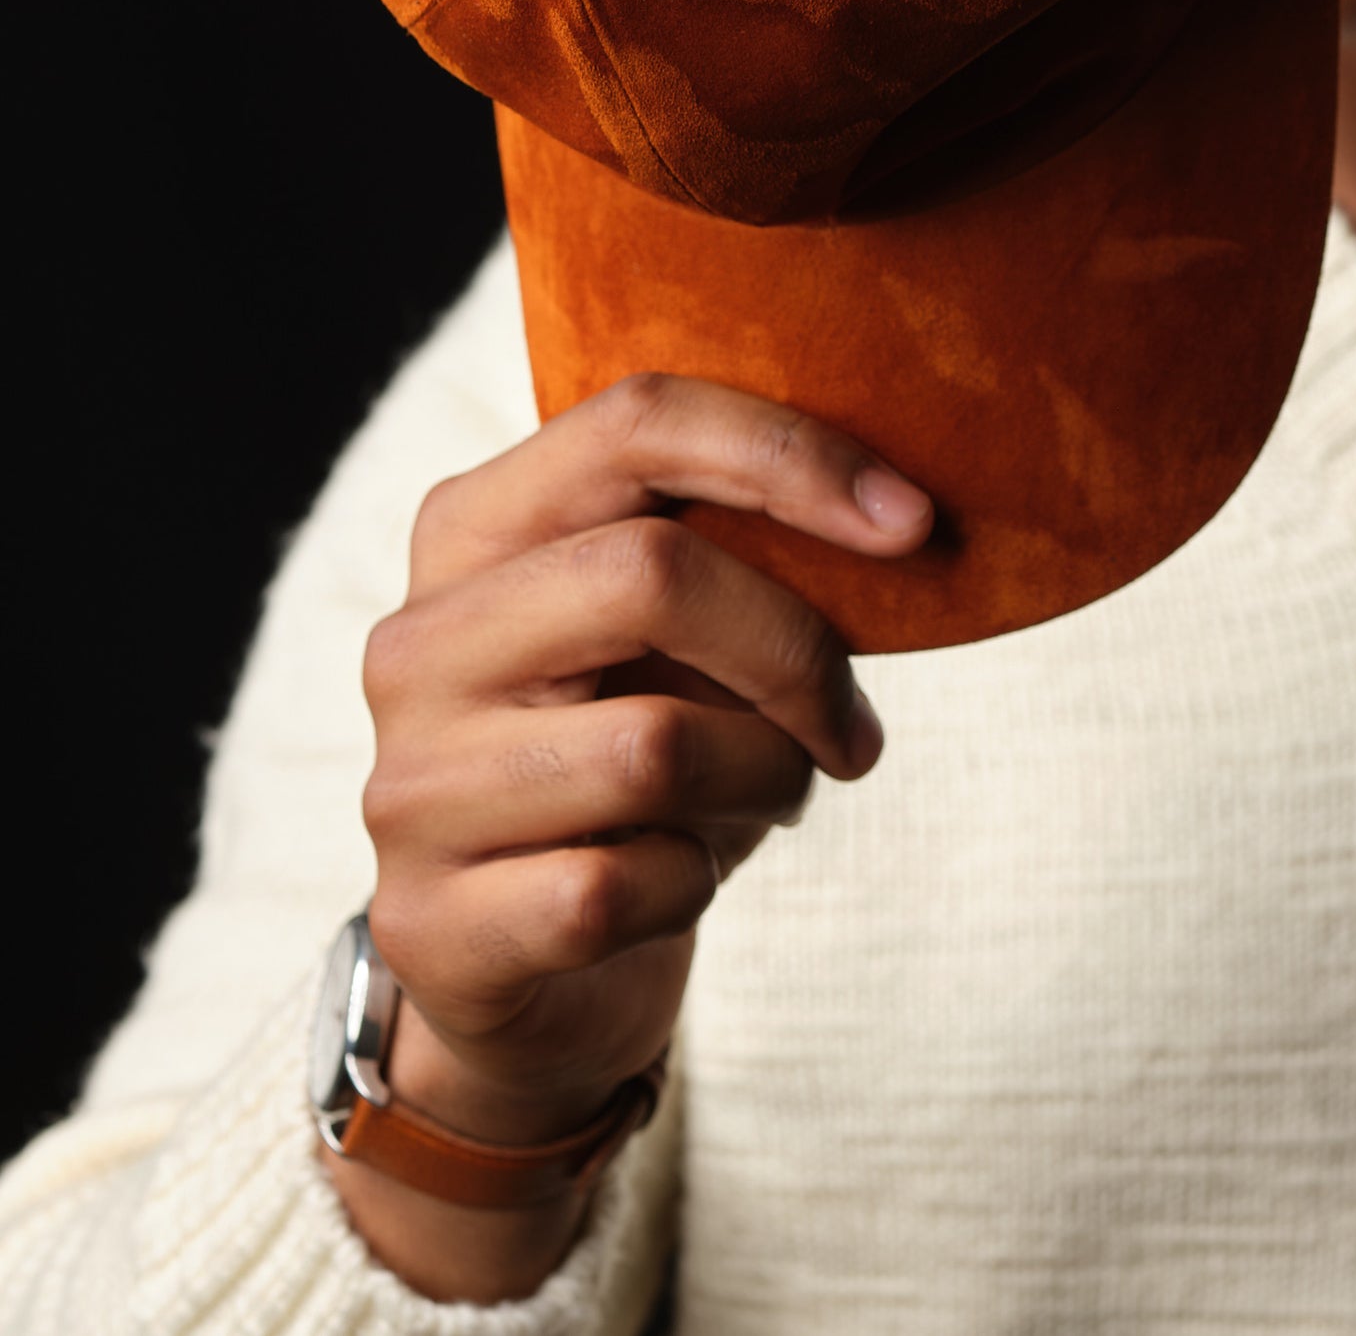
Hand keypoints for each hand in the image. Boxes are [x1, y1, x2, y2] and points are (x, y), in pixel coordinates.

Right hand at [331, 372, 931, 1300]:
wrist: (526, 965)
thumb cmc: (632, 759)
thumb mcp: (680, 637)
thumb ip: (741, 554)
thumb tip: (896, 517)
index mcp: (473, 528)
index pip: (635, 422)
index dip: (789, 455)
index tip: (913, 521)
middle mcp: (418, 642)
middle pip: (648, 575)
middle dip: (795, 650)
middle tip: (853, 725)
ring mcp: (410, 787)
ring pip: (654, 747)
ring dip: (762, 778)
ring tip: (767, 795)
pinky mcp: (433, 926)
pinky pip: (621, 887)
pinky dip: (690, 886)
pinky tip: (675, 883)